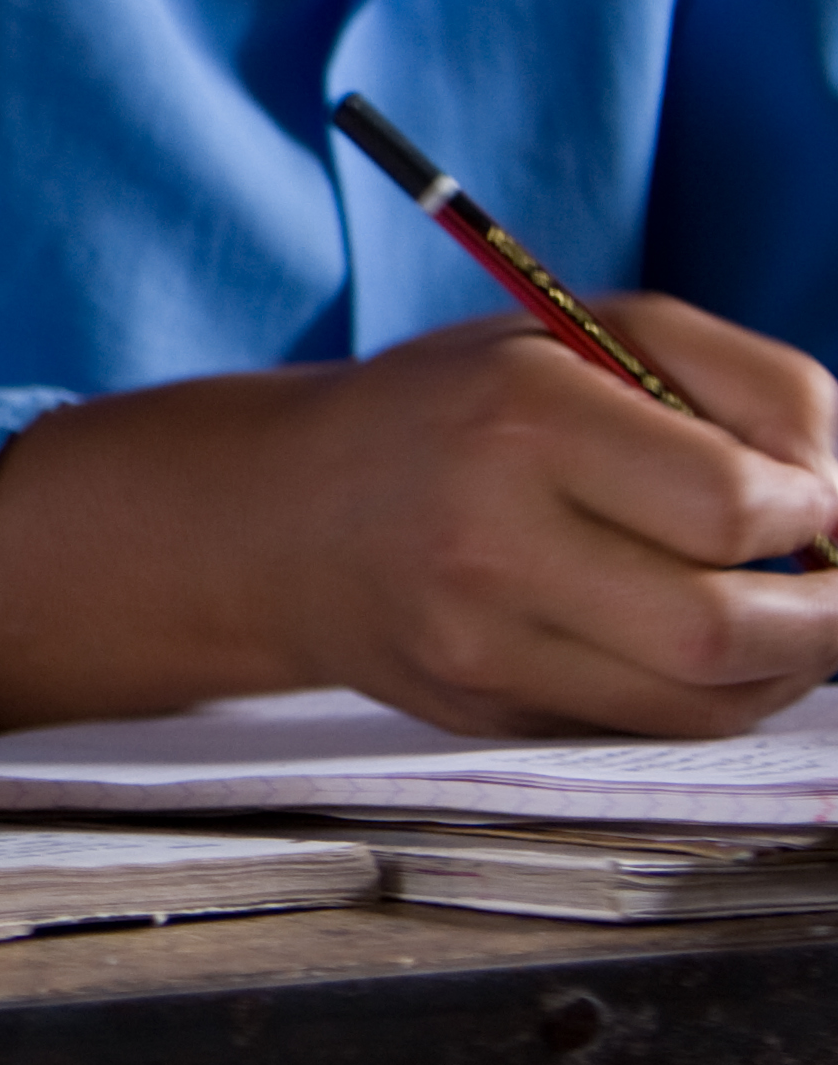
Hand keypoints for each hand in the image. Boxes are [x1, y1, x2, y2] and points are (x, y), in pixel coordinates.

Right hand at [0, 300, 837, 739]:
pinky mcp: (487, 712)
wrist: (282, 514)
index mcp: (517, 418)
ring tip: (783, 611)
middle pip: (724, 628)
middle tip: (835, 581)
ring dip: (783, 665)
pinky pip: (652, 729)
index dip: (815, 510)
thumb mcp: (585, 335)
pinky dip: (712, 694)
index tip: (816, 500)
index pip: (730, 504)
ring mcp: (480, 643)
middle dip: (827, 615)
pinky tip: (703, 644)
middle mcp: (487, 539)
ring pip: (705, 702)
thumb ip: (746, 379)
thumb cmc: (450, 409)